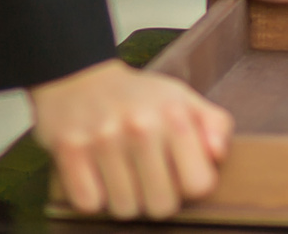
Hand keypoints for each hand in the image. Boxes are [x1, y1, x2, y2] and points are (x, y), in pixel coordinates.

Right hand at [28, 59, 230, 219]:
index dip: (190, 186)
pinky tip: (97, 174)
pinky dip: (93, 197)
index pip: (198, 184)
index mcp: (174, 115)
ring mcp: (103, 139)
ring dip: (124, 199)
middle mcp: (140, 126)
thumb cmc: (139, 98)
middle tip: (148, 179)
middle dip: (157, 199)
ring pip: (124, 210)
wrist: (80, 78)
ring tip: (122, 174)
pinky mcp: (69, 150)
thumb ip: (215, 125)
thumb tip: (217, 155)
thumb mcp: (184, 100)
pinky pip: (89, 204)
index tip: (180, 174)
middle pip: (161, 206)